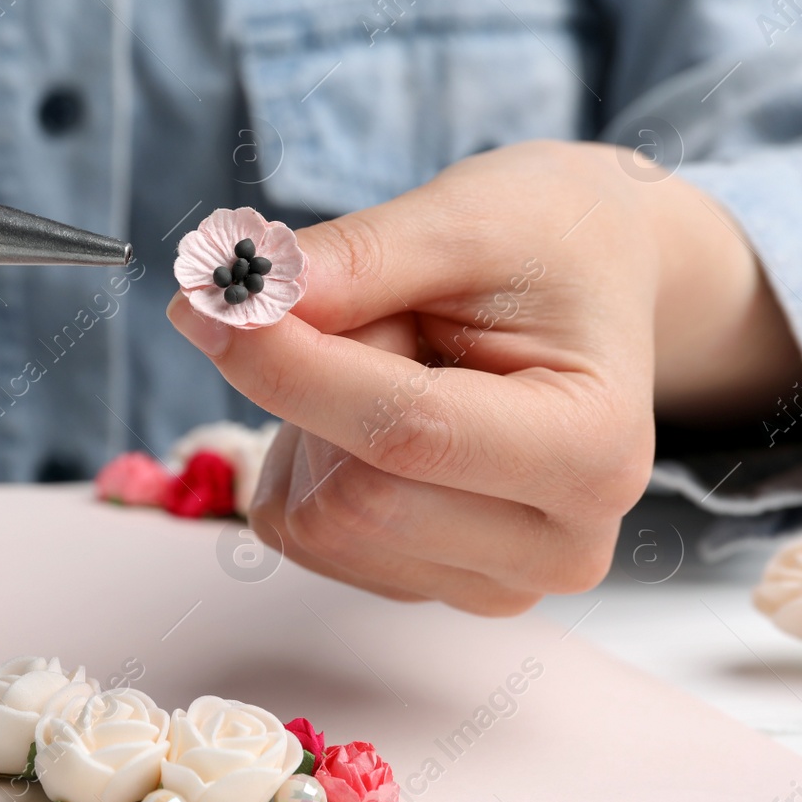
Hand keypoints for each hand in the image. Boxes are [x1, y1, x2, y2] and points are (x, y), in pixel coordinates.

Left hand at [168, 141, 801, 614]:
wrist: (592, 281)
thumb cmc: (542, 244)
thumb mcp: (463, 216)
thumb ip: (354, 260)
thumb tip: (241, 304)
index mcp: (592, 448)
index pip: (401, 435)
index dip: (285, 368)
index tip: (208, 305)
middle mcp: (558, 543)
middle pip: (349, 499)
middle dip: (310, 392)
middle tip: (360, 312)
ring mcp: (495, 581)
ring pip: (314, 524)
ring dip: (306, 426)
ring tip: (390, 359)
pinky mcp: (431, 586)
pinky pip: (303, 535)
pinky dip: (304, 464)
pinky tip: (370, 413)